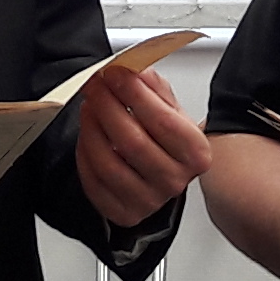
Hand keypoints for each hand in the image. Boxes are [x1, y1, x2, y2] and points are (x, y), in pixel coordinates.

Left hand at [72, 66, 211, 229]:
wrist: (163, 174)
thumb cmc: (167, 141)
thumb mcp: (169, 108)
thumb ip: (152, 86)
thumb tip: (133, 67)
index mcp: (195, 153)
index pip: (163, 121)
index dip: (134, 94)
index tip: (115, 74)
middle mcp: (175, 180)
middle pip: (132, 141)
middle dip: (108, 107)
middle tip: (96, 87)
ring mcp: (148, 201)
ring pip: (108, 163)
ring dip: (91, 129)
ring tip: (88, 108)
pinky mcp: (123, 213)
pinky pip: (93, 183)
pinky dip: (85, 155)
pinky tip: (88, 137)